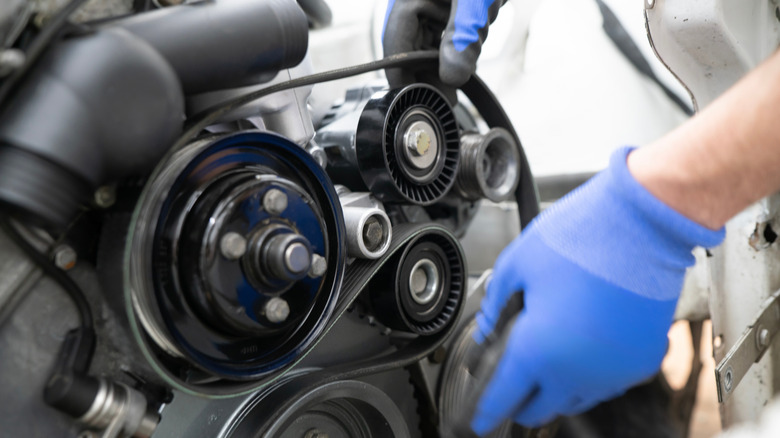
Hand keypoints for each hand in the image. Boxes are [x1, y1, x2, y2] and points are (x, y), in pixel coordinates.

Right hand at [382, 0, 503, 87]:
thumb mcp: (474, 1)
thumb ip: (463, 36)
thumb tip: (452, 75)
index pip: (394, 44)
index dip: (401, 75)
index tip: (412, 101)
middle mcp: (413, 0)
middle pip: (410, 46)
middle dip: (427, 72)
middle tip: (444, 99)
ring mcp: (430, 2)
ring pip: (428, 43)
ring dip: (444, 61)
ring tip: (457, 79)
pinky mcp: (448, 4)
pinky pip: (443, 33)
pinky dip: (456, 47)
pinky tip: (467, 53)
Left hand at [470, 147, 724, 434]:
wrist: (642, 225)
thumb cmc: (582, 237)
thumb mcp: (517, 264)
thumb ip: (496, 304)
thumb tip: (488, 327)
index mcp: (538, 349)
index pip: (504, 396)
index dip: (487, 411)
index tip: (480, 418)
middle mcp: (577, 370)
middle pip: (541, 409)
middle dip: (521, 403)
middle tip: (513, 386)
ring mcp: (614, 370)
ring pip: (576, 399)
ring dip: (557, 389)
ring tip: (548, 360)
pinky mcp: (642, 360)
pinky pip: (609, 382)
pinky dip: (592, 374)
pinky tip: (583, 347)